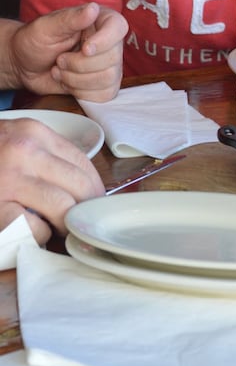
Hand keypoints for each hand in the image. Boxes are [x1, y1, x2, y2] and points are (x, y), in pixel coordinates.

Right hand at [0, 118, 104, 243]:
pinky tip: (31, 231)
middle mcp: (24, 151)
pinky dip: (38, 234)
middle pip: (79, 185)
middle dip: (86, 208)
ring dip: (65, 223)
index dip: (95, 185)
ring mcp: (9, 180)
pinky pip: (34, 228)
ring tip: (58, 228)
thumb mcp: (13, 140)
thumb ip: (41, 153)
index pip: (82, 161)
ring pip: (63, 208)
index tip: (97, 201)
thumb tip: (81, 183)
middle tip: (83, 221)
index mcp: (32, 132)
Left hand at [7, 3, 127, 100]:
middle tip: (59, 59)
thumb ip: (70, 18)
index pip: (118, 27)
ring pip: (108, 79)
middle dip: (78, 65)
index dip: (104, 41)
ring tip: (61, 70)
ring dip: (76, 79)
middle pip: (112, 59)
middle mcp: (109, 42)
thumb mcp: (47, 26)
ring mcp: (109, 65)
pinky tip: (68, 83)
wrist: (26, 65)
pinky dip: (81, 92)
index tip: (85, 49)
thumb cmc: (35, 41)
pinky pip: (105, 95)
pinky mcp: (104, 85)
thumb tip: (93, 9)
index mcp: (99, 20)